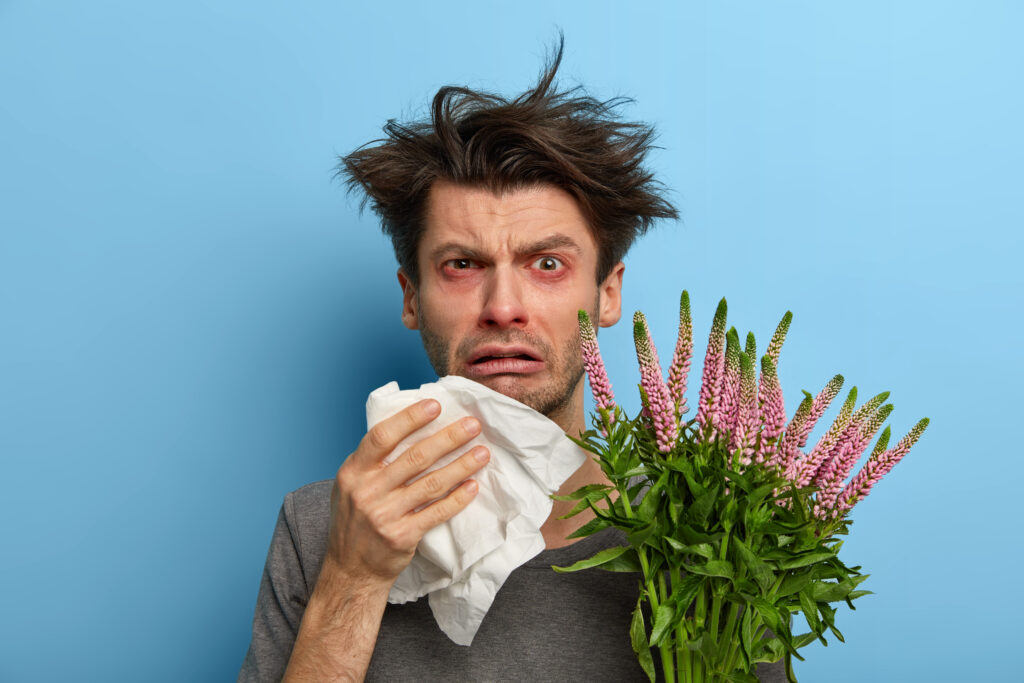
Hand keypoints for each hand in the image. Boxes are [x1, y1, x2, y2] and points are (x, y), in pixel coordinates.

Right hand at [323, 399, 489, 585]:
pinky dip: (457, 499)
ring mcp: (384, 515)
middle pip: (415, 458)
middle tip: (472, 425)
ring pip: (431, 484)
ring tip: (482, 453)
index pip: (382, 436)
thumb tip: (409, 426)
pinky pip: (436, 513)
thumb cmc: (355, 519)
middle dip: (448, 438)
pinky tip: (473, 486)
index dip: (410, 418)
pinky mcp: (402, 537)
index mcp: (353, 471)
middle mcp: (367, 491)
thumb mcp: (350, 484)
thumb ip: (372, 460)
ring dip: (461, 466)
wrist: (350, 569)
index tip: (435, 405)